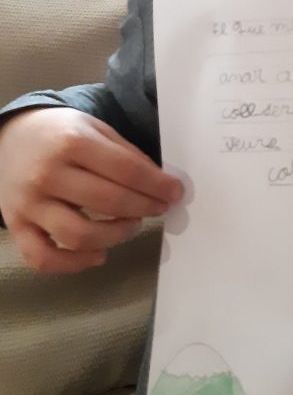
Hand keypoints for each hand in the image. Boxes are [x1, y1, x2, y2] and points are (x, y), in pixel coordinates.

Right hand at [0, 108, 182, 273]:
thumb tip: (160, 184)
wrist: (12, 136)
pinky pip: (42, 259)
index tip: (175, 193)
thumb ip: (126, 155)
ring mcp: (29, 204)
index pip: (126, 170)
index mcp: (72, 143)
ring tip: (131, 225)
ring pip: (79, 236)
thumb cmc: (62, 133)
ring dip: (116, 236)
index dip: (156, 185)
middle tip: (159, 208)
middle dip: (143, 208)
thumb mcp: (96, 129)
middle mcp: (48, 174)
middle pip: (108, 202)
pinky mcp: (16, 226)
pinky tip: (99, 254)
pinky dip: (74, 264)